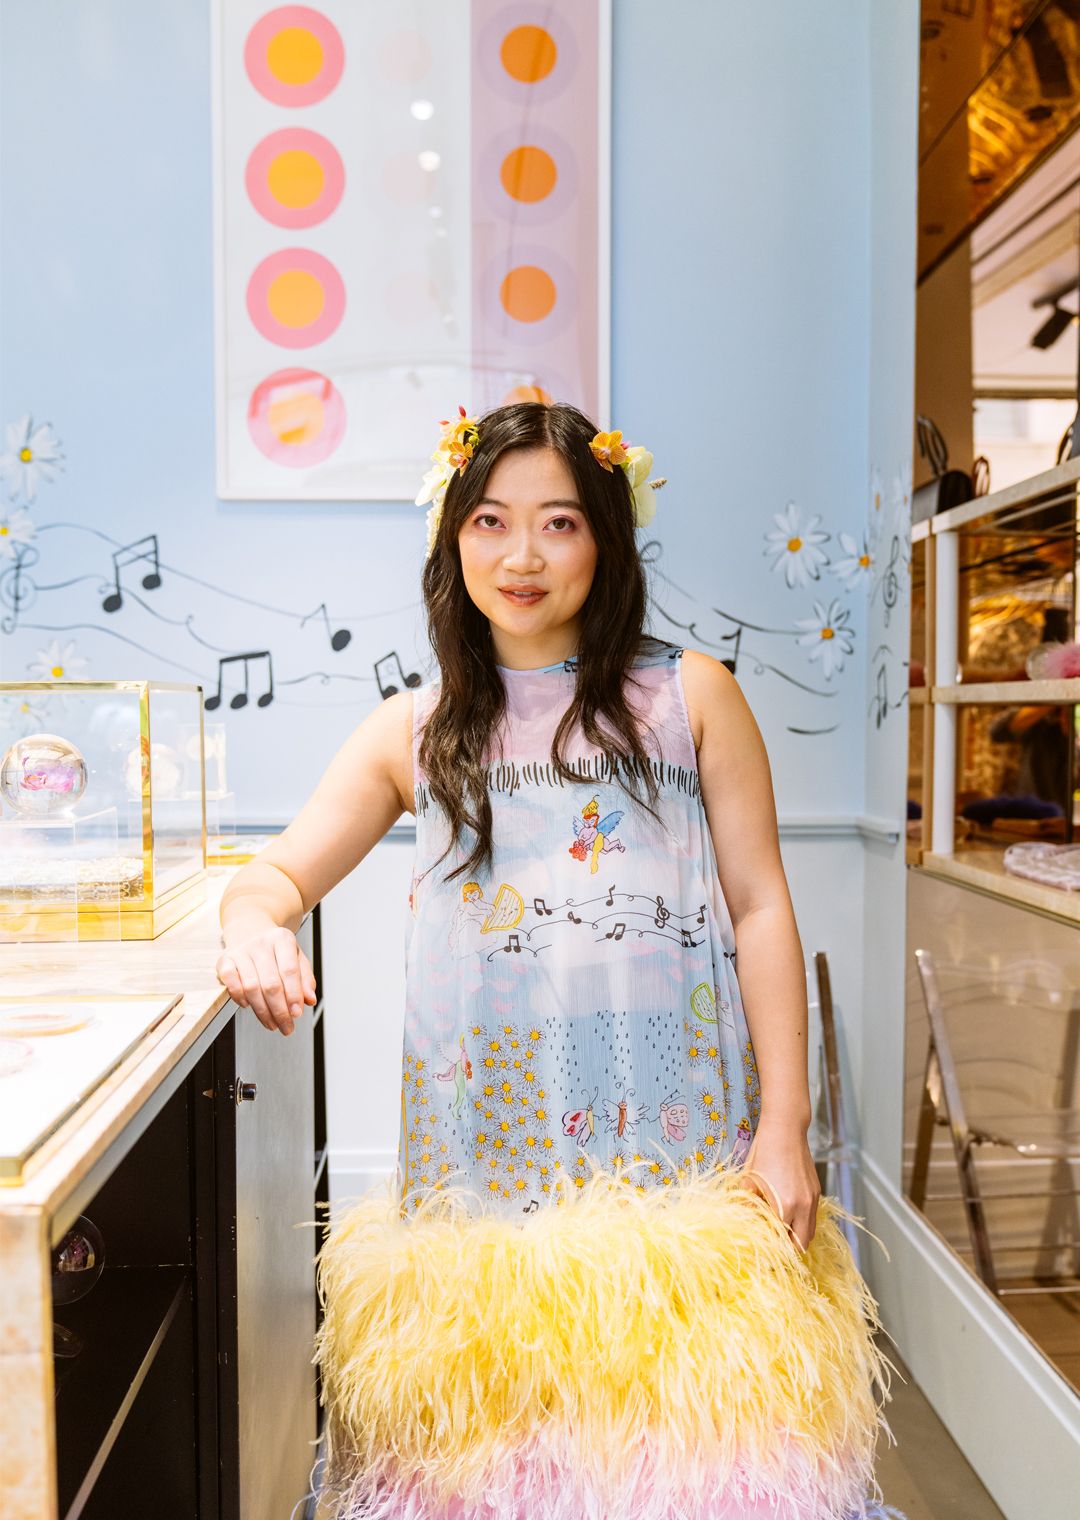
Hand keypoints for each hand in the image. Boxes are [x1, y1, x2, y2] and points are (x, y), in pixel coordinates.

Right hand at [216, 925, 316, 1035]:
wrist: (250, 928)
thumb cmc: (276, 948)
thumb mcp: (296, 957)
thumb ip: (305, 978)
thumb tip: (310, 1000)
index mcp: (282, 938)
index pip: (289, 971)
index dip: (294, 995)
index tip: (297, 1014)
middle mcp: (261, 943)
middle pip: (270, 984)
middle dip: (279, 1010)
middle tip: (286, 1026)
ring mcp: (241, 951)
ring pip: (251, 987)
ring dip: (262, 1011)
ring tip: (272, 1024)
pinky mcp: (224, 959)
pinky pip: (230, 983)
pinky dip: (239, 997)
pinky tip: (248, 1006)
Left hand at [737, 1118, 820, 1252]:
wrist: (786, 1129)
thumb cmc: (764, 1152)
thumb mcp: (750, 1180)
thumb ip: (748, 1205)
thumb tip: (742, 1222)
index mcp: (784, 1206)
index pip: (782, 1241)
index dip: (773, 1248)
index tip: (764, 1250)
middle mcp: (803, 1206)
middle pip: (802, 1243)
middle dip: (789, 1248)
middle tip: (774, 1246)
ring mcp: (812, 1199)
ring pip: (811, 1230)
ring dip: (798, 1235)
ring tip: (782, 1231)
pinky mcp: (816, 1191)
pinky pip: (813, 1215)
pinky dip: (803, 1221)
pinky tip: (789, 1214)